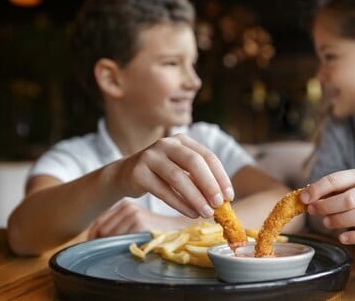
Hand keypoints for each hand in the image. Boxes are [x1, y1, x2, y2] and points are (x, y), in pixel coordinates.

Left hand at [87, 200, 189, 238]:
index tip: (99, 245)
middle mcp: (127, 207)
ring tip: (130, 246)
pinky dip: (124, 246)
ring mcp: (133, 215)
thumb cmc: (158, 229)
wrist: (181, 230)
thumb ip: (118, 225)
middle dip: (103, 242)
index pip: (99, 223)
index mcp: (125, 205)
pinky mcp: (139, 223)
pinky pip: (120, 240)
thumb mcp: (137, 222)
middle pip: (102, 230)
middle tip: (115, 249)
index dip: (95, 236)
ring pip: (110, 236)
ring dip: (114, 246)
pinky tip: (136, 246)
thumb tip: (95, 237)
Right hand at [111, 134, 233, 218]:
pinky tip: (191, 213)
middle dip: (209, 184)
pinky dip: (180, 204)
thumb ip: (199, 179)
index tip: (229, 196)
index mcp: (182, 141)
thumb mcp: (181, 169)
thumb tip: (223, 200)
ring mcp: (151, 157)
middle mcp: (167, 144)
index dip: (220, 176)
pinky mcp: (138, 173)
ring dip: (196, 197)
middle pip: (194, 163)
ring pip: (178, 177)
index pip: (207, 156)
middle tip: (220, 204)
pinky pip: (163, 191)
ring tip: (207, 213)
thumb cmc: (161, 173)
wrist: (125, 174)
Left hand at [300, 169, 354, 244]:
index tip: (303, 198)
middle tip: (312, 211)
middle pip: (350, 200)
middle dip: (327, 206)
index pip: (335, 180)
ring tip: (325, 223)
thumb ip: (323, 191)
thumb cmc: (350, 192)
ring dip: (340, 221)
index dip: (318, 189)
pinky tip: (341, 238)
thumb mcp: (339, 186)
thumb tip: (303, 197)